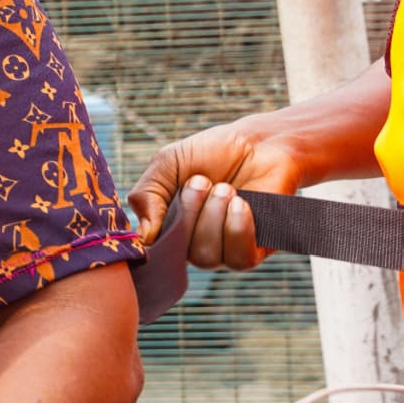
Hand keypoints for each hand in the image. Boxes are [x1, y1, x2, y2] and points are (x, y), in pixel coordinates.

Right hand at [129, 119, 306, 270]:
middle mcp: (195, 244)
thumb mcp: (166, 165)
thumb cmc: (211, 152)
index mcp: (171, 226)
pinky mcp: (255, 250)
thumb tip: (145, 236)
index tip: (171, 196)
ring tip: (226, 188)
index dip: (160, 228)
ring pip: (207, 257)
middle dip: (190, 211)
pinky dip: (237, 229)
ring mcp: (224, 250)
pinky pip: (240, 259)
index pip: (155, 249)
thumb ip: (146, 196)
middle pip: (182, 252)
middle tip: (203, 180)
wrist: (258, 143)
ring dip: (214, 217)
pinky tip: (242, 204)